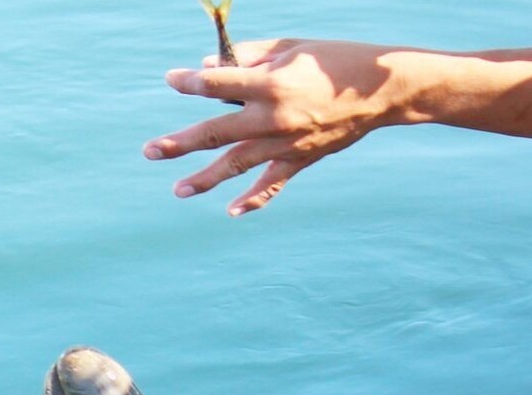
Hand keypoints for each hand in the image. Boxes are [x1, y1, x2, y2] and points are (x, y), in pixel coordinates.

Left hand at [144, 39, 403, 215]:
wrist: (381, 90)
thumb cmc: (333, 59)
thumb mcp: (290, 46)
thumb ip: (248, 56)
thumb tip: (208, 64)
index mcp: (270, 84)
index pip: (217, 85)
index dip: (190, 82)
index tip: (172, 80)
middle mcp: (273, 118)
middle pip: (215, 133)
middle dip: (180, 142)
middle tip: (150, 151)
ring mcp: (286, 144)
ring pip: (236, 164)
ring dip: (204, 178)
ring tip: (178, 190)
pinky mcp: (300, 160)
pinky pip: (271, 185)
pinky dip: (252, 200)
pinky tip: (230, 211)